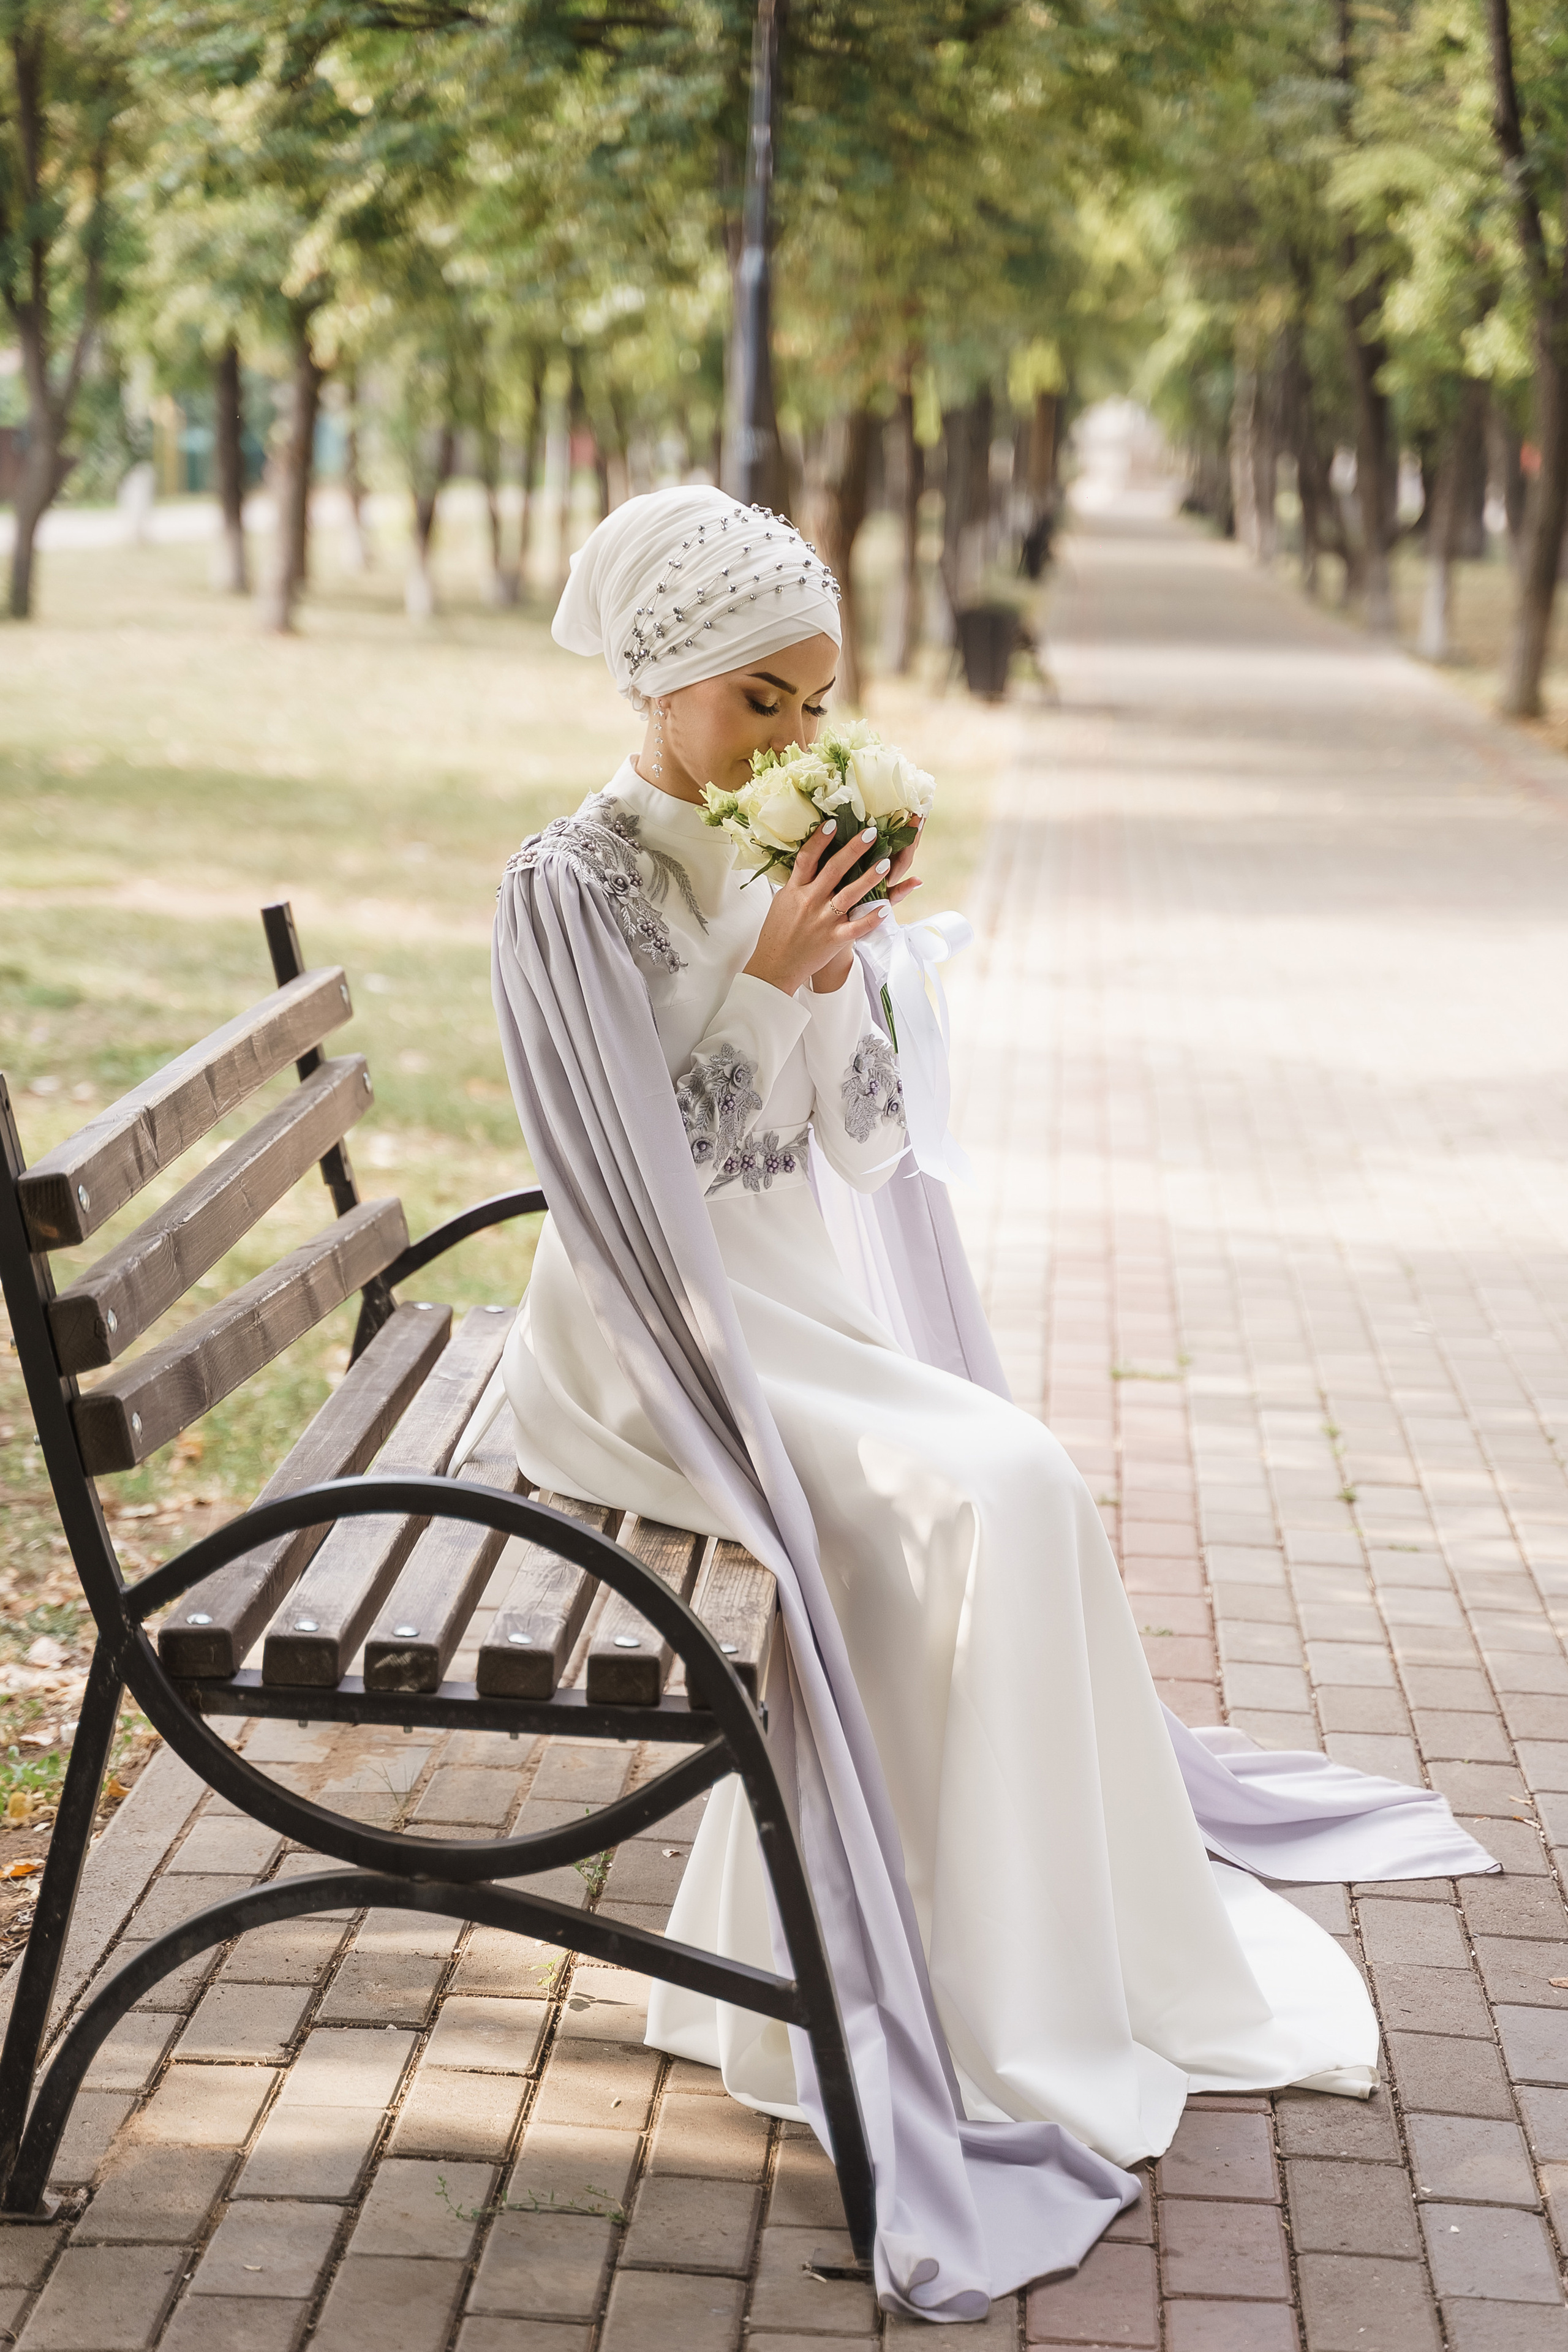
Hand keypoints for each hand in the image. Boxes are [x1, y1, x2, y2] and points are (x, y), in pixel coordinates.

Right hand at [743, 818, 919, 998]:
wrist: (774, 966)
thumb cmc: (778, 932)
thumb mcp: (782, 901)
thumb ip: (798, 882)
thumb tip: (809, 860)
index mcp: (795, 890)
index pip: (807, 858)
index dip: (819, 840)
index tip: (833, 823)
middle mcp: (810, 901)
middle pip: (833, 870)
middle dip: (854, 850)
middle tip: (871, 833)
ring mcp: (824, 920)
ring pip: (850, 894)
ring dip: (869, 878)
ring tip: (886, 863)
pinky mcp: (834, 938)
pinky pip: (857, 927)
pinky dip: (871, 919)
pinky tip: (886, 909)